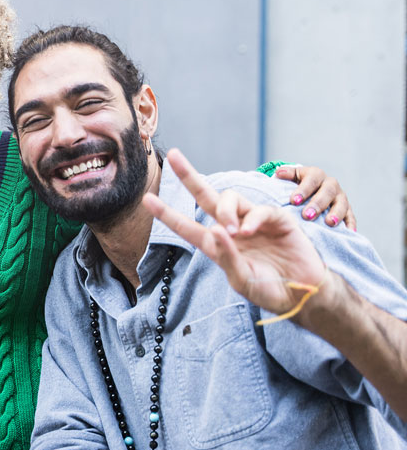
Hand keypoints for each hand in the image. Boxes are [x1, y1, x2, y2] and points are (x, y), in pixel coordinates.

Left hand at [144, 149, 327, 316]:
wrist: (303, 294)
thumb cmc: (269, 290)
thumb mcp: (242, 280)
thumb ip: (227, 257)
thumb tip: (215, 230)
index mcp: (216, 245)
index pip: (187, 227)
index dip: (167, 214)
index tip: (147, 199)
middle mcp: (231, 229)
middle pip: (207, 196)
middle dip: (189, 176)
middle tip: (172, 155)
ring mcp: (253, 221)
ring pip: (230, 198)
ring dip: (226, 210)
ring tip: (232, 231)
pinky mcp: (277, 219)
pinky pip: (260, 210)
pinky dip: (252, 219)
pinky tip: (247, 232)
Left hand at [273, 163, 355, 229]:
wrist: (312, 189)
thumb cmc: (298, 185)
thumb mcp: (292, 177)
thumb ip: (287, 175)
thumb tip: (279, 173)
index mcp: (316, 174)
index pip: (311, 180)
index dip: (303, 190)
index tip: (294, 201)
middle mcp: (330, 184)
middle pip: (327, 192)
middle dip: (318, 204)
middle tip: (308, 215)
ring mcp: (340, 196)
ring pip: (342, 203)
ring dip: (336, 213)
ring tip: (329, 223)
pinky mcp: (347, 208)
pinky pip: (350, 216)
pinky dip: (350, 223)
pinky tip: (349, 232)